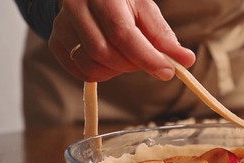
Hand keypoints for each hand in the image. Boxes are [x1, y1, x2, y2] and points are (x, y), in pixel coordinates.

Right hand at [49, 0, 194, 81]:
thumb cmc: (122, 3)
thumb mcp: (145, 10)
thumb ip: (164, 37)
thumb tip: (186, 60)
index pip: (123, 33)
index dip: (147, 57)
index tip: (168, 72)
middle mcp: (77, 7)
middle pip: (104, 52)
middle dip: (132, 64)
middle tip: (145, 60)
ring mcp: (62, 25)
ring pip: (90, 65)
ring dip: (116, 71)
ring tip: (126, 58)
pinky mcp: (57, 42)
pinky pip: (79, 71)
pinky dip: (100, 74)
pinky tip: (110, 62)